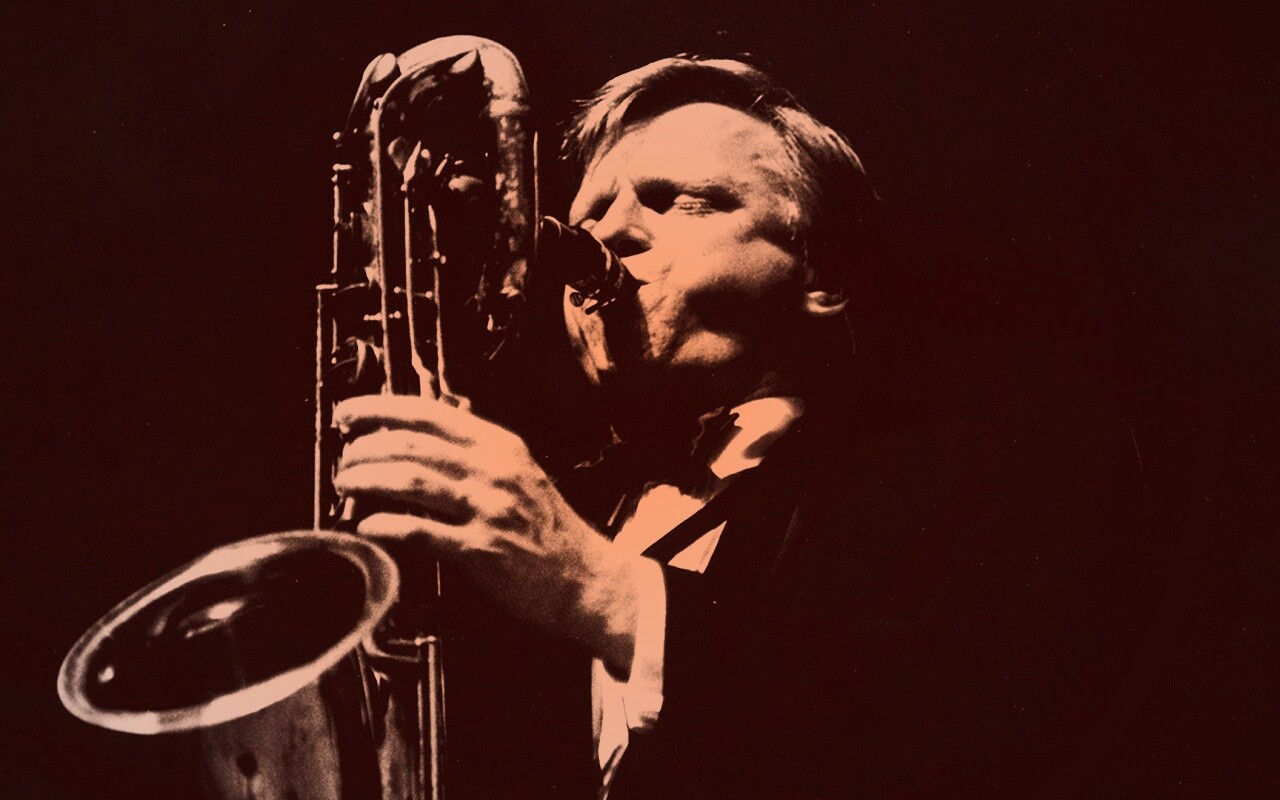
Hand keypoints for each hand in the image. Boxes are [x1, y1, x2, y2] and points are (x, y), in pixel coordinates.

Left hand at [332, 394, 639, 672]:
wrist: (587, 580)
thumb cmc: (551, 532)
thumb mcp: (521, 475)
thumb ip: (478, 455)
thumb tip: (421, 442)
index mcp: (502, 447)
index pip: (430, 413)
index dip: (381, 409)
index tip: (350, 412)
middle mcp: (494, 471)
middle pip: (412, 445)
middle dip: (365, 448)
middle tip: (343, 458)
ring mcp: (487, 510)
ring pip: (411, 480)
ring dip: (367, 480)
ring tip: (346, 483)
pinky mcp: (480, 550)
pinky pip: (420, 531)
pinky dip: (386, 525)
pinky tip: (366, 526)